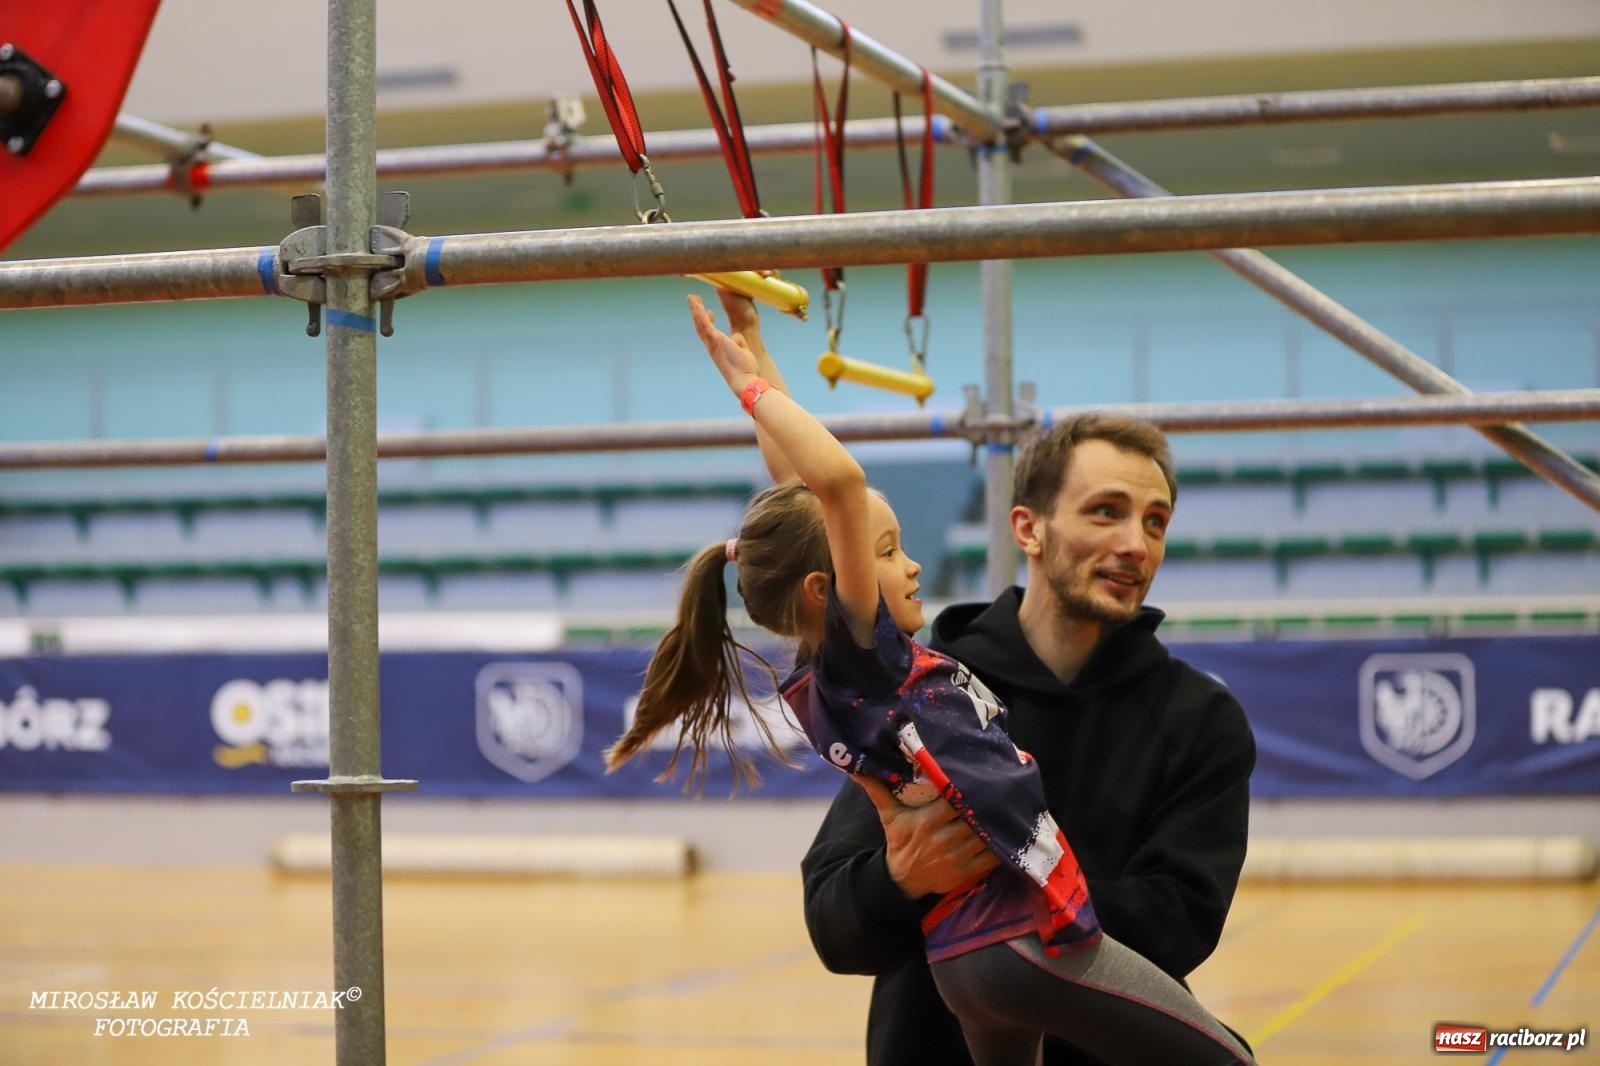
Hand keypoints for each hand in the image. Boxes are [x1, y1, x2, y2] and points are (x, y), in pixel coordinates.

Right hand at [688, 294, 759, 392]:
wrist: (744, 380)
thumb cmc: (746, 370)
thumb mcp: (743, 352)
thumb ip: (739, 343)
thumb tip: (737, 336)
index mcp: (719, 349)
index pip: (710, 333)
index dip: (708, 321)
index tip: (710, 311)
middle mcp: (712, 346)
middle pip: (700, 326)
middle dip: (697, 313)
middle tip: (695, 301)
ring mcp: (712, 343)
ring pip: (700, 323)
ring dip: (695, 309)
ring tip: (692, 297)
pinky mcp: (715, 340)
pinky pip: (705, 324)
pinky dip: (700, 313)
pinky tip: (697, 303)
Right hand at [854, 775, 1000, 899]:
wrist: (902, 881)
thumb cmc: (899, 842)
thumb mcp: (888, 816)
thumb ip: (877, 791)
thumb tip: (857, 768)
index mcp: (926, 821)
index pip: (955, 801)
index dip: (970, 789)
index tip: (981, 777)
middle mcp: (943, 838)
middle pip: (974, 816)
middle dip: (988, 804)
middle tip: (1002, 789)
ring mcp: (957, 857)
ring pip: (986, 836)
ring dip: (998, 823)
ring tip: (1009, 807)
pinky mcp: (967, 872)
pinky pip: (991, 856)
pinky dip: (1001, 845)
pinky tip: (1008, 832)